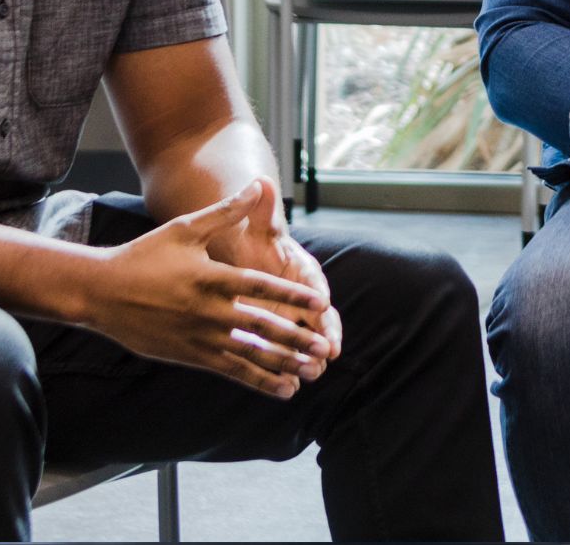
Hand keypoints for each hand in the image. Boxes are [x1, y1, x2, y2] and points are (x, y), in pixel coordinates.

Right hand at [83, 180, 333, 398]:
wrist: (101, 292)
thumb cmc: (144, 255)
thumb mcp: (185, 228)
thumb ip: (225, 211)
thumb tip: (255, 184)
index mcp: (211, 278)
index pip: (260, 288)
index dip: (291, 296)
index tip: (320, 304)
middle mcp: (208, 311)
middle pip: (261, 328)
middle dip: (296, 339)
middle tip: (325, 349)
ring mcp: (199, 337)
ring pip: (249, 355)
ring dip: (283, 364)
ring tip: (312, 372)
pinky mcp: (190, 356)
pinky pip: (231, 371)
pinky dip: (258, 380)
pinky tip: (283, 388)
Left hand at [212, 195, 341, 374]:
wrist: (242, 253)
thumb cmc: (251, 239)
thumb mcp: (254, 224)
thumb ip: (260, 207)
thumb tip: (260, 181)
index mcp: (301, 271)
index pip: (315, 286)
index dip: (319, 298)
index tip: (323, 308)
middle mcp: (302, 297)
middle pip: (317, 320)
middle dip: (322, 338)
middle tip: (327, 355)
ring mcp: (291, 318)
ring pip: (304, 342)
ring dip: (307, 359)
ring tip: (309, 376)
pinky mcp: (277, 333)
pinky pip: (284, 355)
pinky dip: (286, 370)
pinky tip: (286, 388)